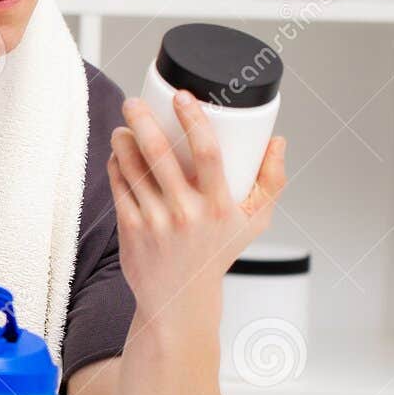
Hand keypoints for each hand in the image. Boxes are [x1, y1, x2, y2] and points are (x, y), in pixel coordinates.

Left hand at [107, 92, 287, 325]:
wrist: (179, 298)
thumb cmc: (216, 252)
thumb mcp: (254, 221)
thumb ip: (272, 181)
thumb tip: (277, 140)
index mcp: (219, 206)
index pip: (208, 153)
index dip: (194, 119)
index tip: (182, 96)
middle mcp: (186, 213)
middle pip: (160, 154)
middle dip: (142, 121)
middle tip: (134, 102)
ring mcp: (155, 221)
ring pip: (133, 168)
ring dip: (124, 141)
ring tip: (124, 127)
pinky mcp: (131, 229)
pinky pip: (119, 186)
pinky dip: (116, 165)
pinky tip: (118, 153)